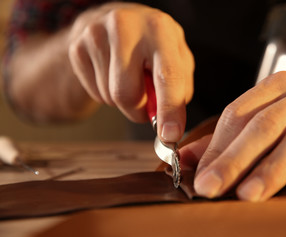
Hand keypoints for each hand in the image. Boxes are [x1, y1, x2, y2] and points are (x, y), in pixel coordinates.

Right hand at [68, 3, 193, 141]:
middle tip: (145, 102)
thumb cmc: (154, 45)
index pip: (167, 75)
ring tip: (129, 77)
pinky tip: (112, 74)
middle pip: (128, 94)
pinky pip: (95, 94)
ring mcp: (96, 34)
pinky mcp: (77, 47)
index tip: (170, 135)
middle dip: (138, 111)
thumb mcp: (177, 58)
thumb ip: (179, 90)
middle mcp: (126, 26)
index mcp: (160, 29)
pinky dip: (107, 94)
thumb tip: (170, 125)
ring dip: (123, 101)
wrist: (118, 22)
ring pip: (110, 97)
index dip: (169, 109)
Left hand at [180, 71, 285, 200]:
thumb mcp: (264, 121)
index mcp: (276, 87)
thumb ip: (226, 140)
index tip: (201, 177)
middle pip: (264, 125)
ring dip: (272, 168)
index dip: (218, 146)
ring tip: (249, 194)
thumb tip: (185, 161)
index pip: (238, 114)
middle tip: (213, 187)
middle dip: (235, 159)